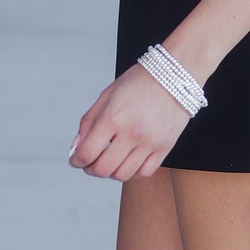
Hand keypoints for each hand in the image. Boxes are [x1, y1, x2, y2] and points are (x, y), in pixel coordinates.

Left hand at [68, 65, 192, 181]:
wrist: (174, 74)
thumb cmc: (138, 82)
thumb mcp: (107, 96)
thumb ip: (89, 122)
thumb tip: (77, 147)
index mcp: (113, 117)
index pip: (87, 153)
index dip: (76, 160)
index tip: (75, 159)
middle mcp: (132, 132)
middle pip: (103, 169)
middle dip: (90, 169)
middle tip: (90, 163)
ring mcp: (150, 142)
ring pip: (123, 175)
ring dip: (110, 173)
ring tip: (109, 161)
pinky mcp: (165, 146)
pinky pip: (144, 172)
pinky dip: (132, 172)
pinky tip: (128, 161)